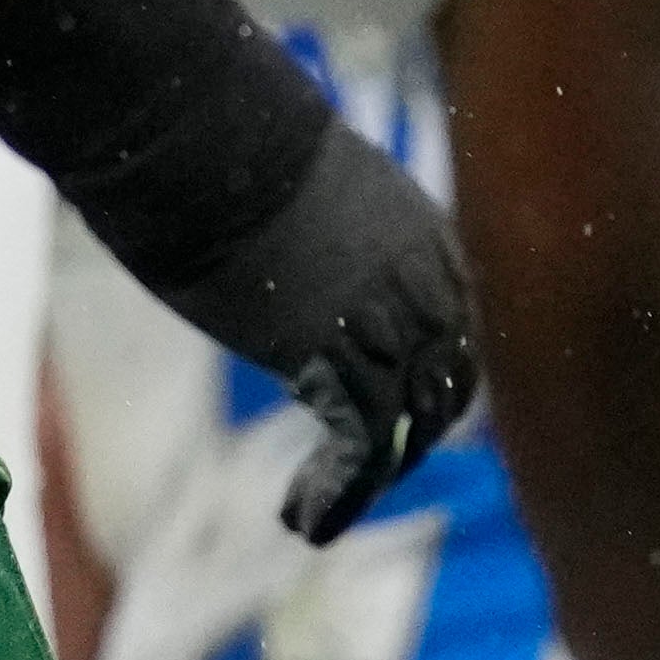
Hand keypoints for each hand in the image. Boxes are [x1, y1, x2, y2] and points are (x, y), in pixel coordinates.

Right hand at [185, 117, 481, 541]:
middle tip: (347, 478)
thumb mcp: (300, 189)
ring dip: (359, 479)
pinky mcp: (349, 364)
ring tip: (306, 514)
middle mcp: (429, 286)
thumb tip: (275, 243)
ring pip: (403, 429)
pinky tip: (300, 519)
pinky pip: (363, 453)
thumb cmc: (226, 144)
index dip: (418, 382)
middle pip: (441, 387)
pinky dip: (334, 494)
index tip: (380, 416)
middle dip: (402, 439)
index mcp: (427, 236)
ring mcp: (395, 328)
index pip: (449, 332)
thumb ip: (317, 232)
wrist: (210, 140)